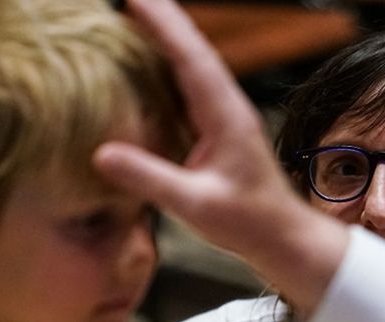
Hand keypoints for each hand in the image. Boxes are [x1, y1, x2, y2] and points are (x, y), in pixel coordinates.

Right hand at [95, 0, 348, 314]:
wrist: (283, 238)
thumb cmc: (247, 224)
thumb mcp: (194, 205)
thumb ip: (150, 179)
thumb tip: (101, 154)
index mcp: (225, 115)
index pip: (191, 58)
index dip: (164, 25)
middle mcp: (228, 107)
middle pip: (193, 50)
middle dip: (162, 19)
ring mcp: (226, 116)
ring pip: (194, 64)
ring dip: (167, 38)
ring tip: (133, 16)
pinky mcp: (221, 129)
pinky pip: (192, 86)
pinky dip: (170, 66)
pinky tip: (151, 63)